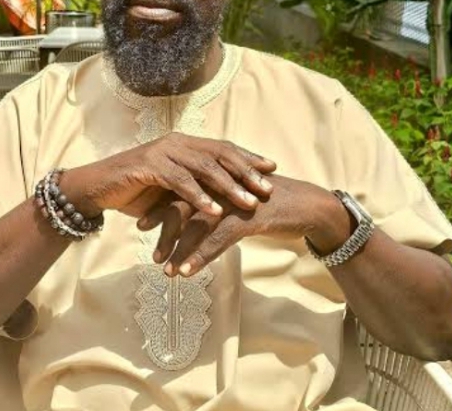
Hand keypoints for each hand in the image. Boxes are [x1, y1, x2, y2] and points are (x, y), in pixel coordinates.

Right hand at [59, 133, 275, 218]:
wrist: (98, 186)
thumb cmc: (136, 188)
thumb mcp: (170, 187)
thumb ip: (193, 186)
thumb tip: (222, 198)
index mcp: (185, 144)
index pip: (223, 148)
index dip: (248, 157)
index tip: (272, 167)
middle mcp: (178, 143)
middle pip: (220, 154)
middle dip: (247, 171)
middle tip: (269, 187)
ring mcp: (164, 152)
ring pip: (205, 167)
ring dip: (230, 185)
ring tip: (250, 202)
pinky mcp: (150, 166)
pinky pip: (181, 181)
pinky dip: (199, 196)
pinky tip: (214, 209)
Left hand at [138, 175, 349, 275]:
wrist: (307, 206)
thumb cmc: (272, 204)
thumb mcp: (241, 199)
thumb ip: (219, 202)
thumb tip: (198, 216)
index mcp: (218, 178)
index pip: (181, 189)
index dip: (161, 206)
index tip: (144, 224)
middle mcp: (222, 185)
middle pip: (183, 204)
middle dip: (163, 227)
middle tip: (149, 247)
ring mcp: (233, 200)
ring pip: (196, 225)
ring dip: (178, 248)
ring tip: (165, 269)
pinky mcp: (247, 217)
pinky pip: (217, 240)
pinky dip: (200, 257)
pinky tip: (187, 272)